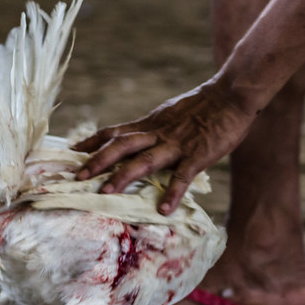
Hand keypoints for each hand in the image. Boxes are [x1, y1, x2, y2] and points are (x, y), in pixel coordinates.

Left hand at [73, 80, 257, 214]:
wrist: (232, 95)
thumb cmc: (205, 106)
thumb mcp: (172, 114)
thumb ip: (155, 128)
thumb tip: (140, 139)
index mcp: (151, 124)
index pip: (115, 131)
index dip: (92, 141)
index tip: (72, 151)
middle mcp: (158, 133)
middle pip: (121, 145)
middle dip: (97, 161)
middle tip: (77, 176)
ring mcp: (177, 145)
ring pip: (144, 160)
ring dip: (123, 176)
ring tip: (105, 193)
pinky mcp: (198, 154)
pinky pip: (183, 175)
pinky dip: (173, 193)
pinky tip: (164, 209)